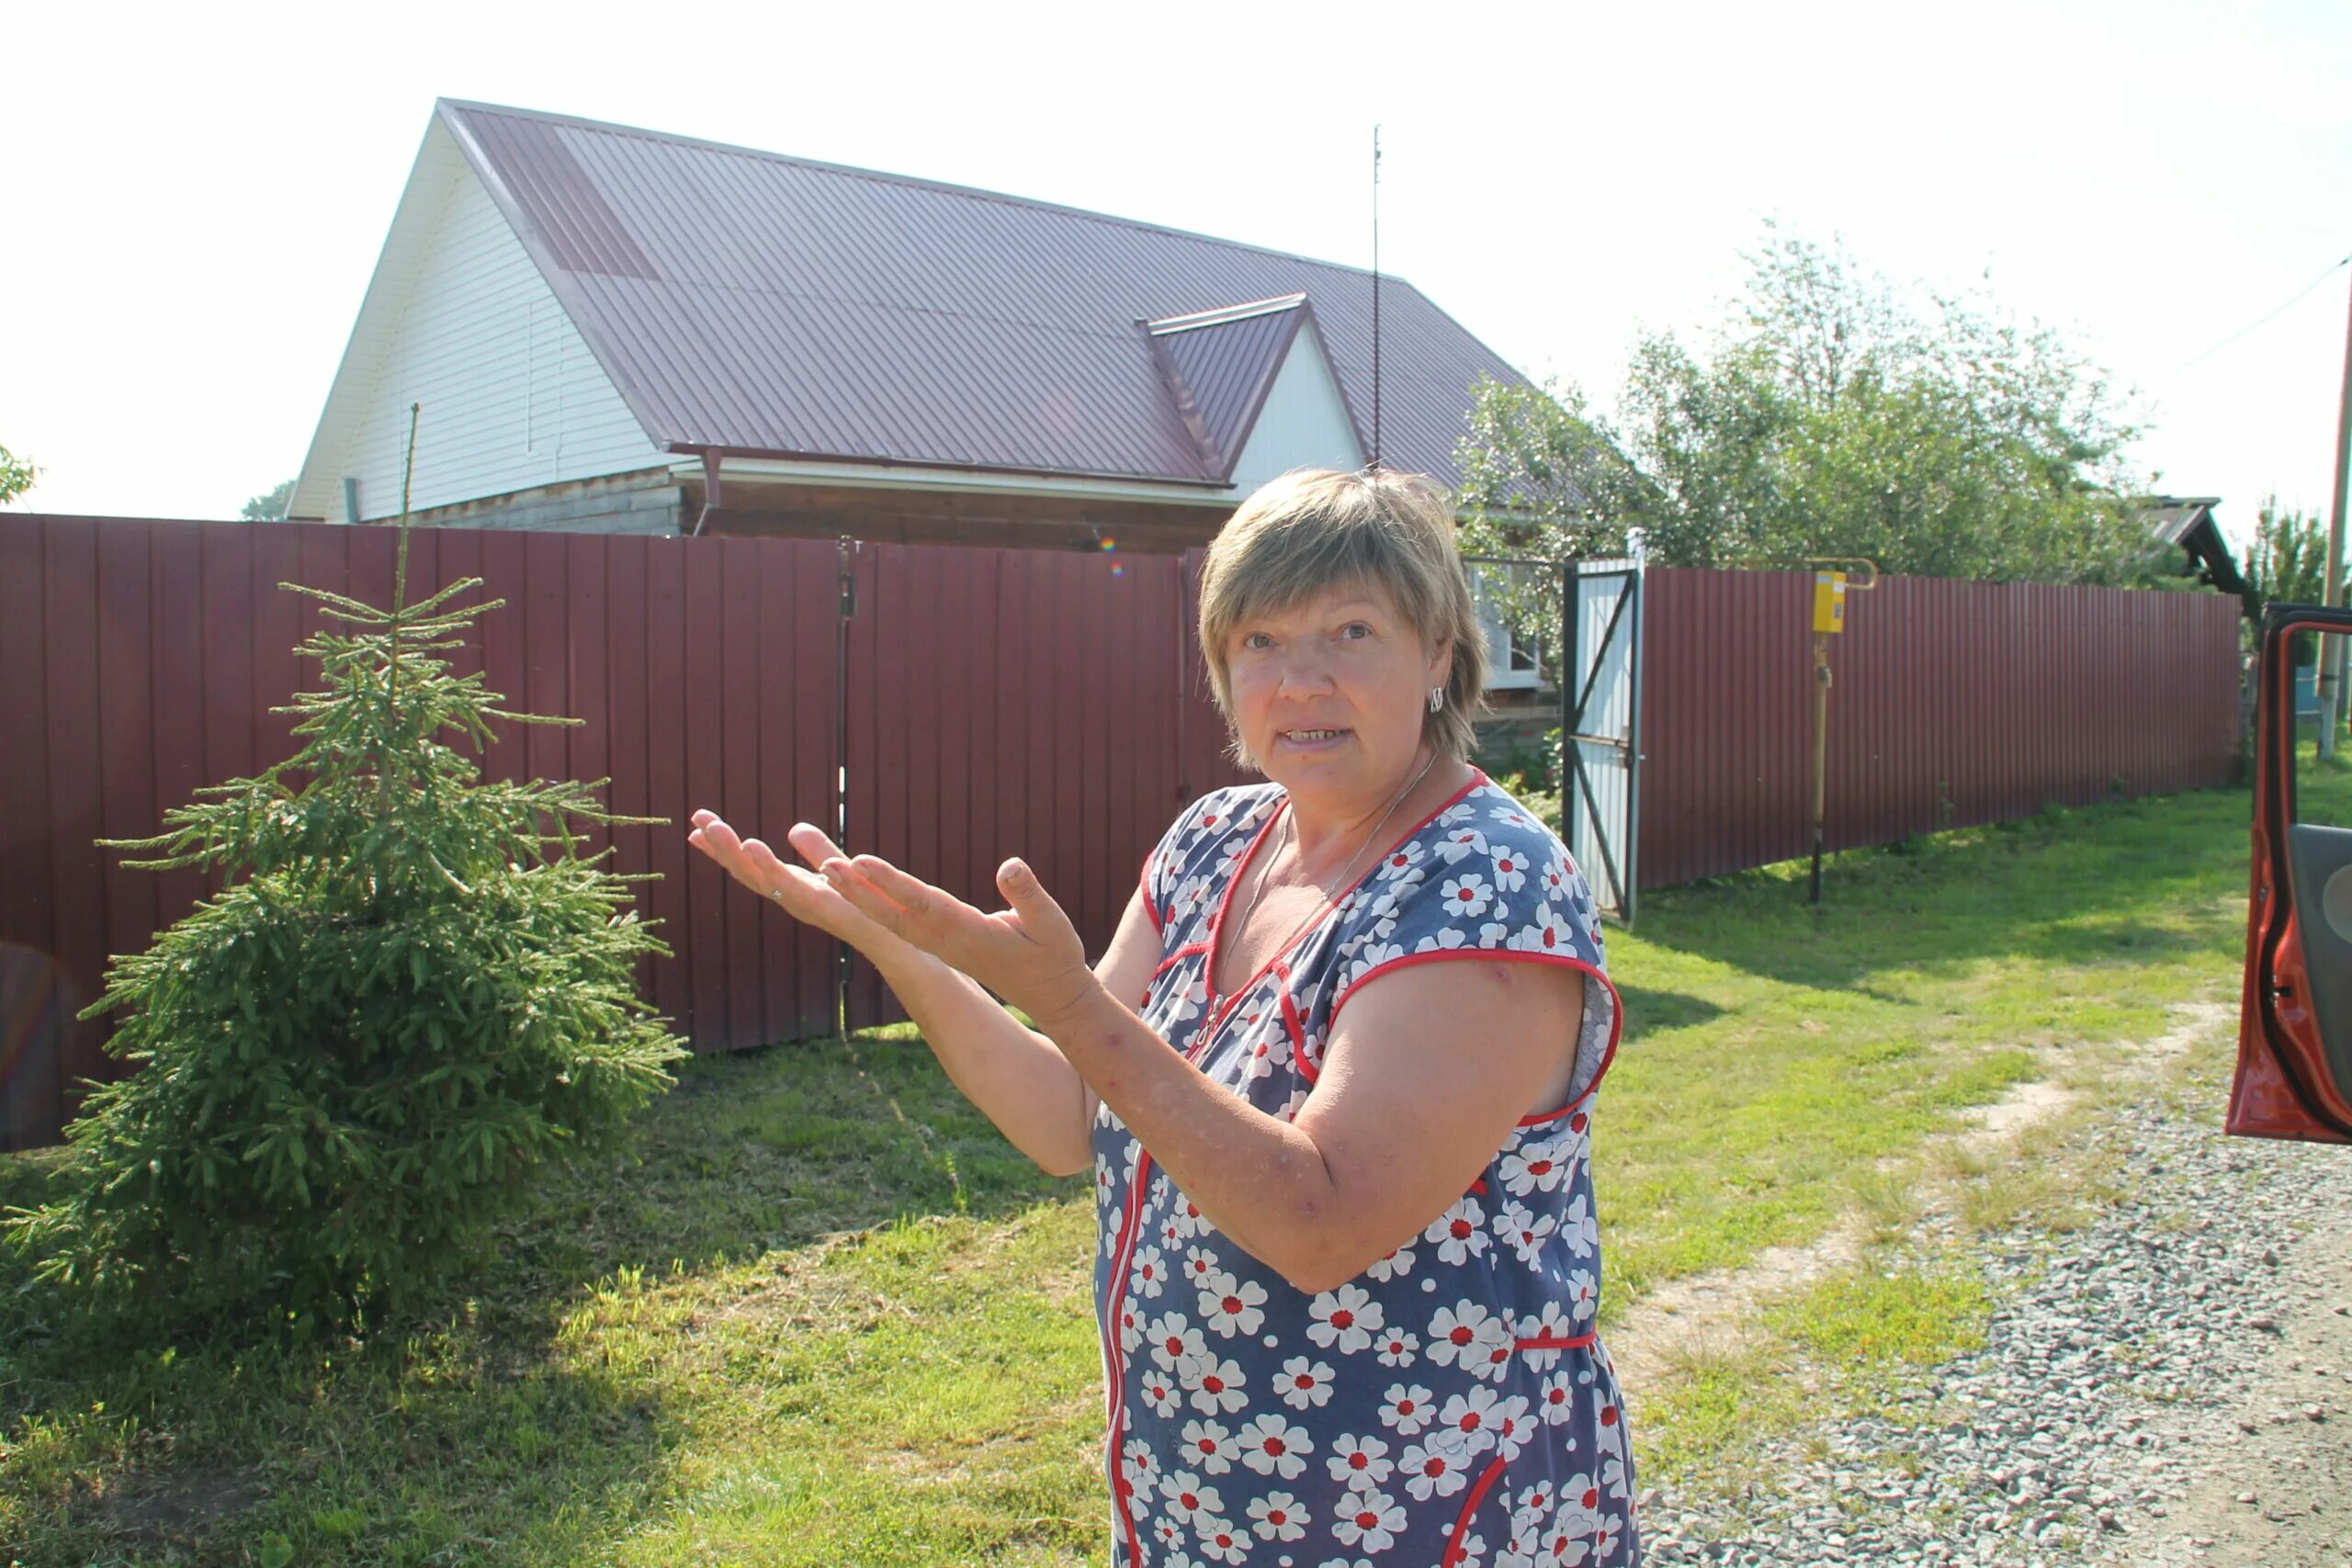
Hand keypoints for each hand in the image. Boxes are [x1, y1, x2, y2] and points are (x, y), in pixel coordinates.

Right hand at [685, 810, 902, 955]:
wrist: (897, 938)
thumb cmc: (868, 907)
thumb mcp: (837, 869)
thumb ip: (816, 850)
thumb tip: (792, 828)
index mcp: (792, 886)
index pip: (750, 865)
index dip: (723, 849)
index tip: (695, 827)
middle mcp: (791, 897)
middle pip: (747, 871)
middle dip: (721, 846)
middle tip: (697, 818)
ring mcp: (803, 904)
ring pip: (761, 878)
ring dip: (736, 853)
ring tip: (715, 829)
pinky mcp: (823, 905)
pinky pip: (790, 885)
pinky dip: (768, 866)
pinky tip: (753, 845)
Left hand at [818, 852, 1100, 1030]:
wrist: (1052, 997)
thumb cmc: (1055, 957)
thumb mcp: (1053, 925)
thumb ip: (1030, 896)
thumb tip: (1009, 866)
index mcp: (971, 935)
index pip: (923, 905)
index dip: (891, 883)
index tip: (860, 861)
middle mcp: (948, 943)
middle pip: (895, 915)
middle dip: (859, 891)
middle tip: (826, 864)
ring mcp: (942, 947)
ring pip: (892, 920)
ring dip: (860, 896)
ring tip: (828, 869)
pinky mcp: (941, 945)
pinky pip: (900, 923)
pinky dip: (874, 904)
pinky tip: (856, 887)